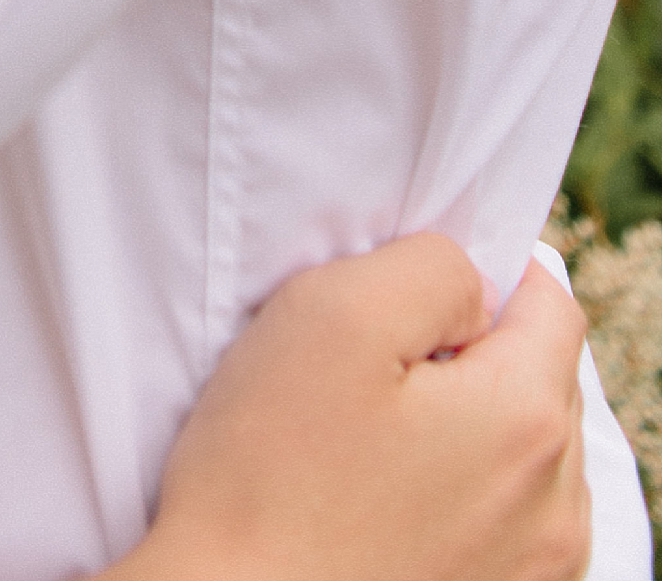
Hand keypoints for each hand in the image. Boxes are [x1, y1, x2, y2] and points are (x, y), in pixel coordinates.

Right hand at [115, 237, 590, 580]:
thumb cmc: (269, 471)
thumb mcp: (334, 313)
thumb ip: (430, 268)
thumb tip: (473, 288)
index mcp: (526, 421)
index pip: (550, 302)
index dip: (474, 278)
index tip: (397, 304)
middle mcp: (553, 508)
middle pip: (538, 377)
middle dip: (467, 354)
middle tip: (370, 374)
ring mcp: (533, 571)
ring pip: (524, 451)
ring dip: (467, 427)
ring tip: (373, 443)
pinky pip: (506, 518)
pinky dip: (460, 492)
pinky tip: (386, 498)